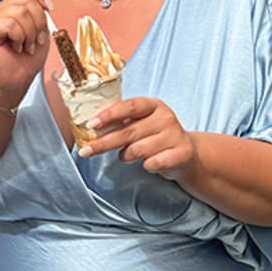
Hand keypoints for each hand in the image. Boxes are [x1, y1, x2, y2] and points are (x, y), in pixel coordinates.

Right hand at [0, 0, 48, 107]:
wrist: (15, 81)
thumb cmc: (25, 60)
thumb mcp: (41, 32)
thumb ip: (42, 14)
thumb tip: (46, 3)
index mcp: (14, 7)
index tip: (49, 8)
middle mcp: (2, 10)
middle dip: (39, 20)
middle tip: (35, 38)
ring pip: (19, 10)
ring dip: (29, 32)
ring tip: (25, 44)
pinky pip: (9, 23)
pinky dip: (19, 36)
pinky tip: (16, 46)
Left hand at [77, 96, 196, 179]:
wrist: (185, 153)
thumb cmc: (154, 136)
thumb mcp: (141, 123)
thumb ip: (122, 122)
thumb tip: (91, 127)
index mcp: (154, 105)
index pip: (129, 106)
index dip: (109, 115)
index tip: (92, 125)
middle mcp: (166, 117)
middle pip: (128, 132)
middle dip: (104, 143)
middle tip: (86, 151)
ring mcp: (175, 135)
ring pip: (137, 150)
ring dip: (126, 156)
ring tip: (128, 155)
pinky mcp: (181, 154)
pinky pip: (152, 164)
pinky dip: (145, 166)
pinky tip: (149, 162)